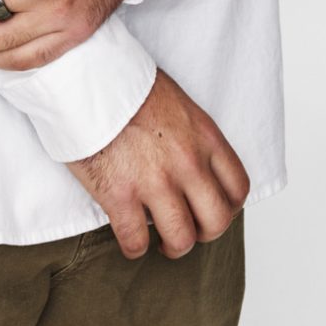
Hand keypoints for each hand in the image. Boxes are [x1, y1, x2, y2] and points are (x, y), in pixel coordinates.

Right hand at [65, 67, 251, 259]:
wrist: (87, 77)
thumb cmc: (125, 84)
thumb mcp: (177, 103)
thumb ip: (191, 136)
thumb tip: (191, 160)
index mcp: (204, 137)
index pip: (238, 187)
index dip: (228, 207)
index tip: (212, 209)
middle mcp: (187, 162)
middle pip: (217, 220)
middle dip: (204, 233)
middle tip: (188, 229)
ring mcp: (154, 180)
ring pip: (181, 239)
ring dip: (172, 247)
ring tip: (161, 242)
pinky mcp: (119, 194)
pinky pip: (136, 241)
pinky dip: (134, 248)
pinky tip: (131, 241)